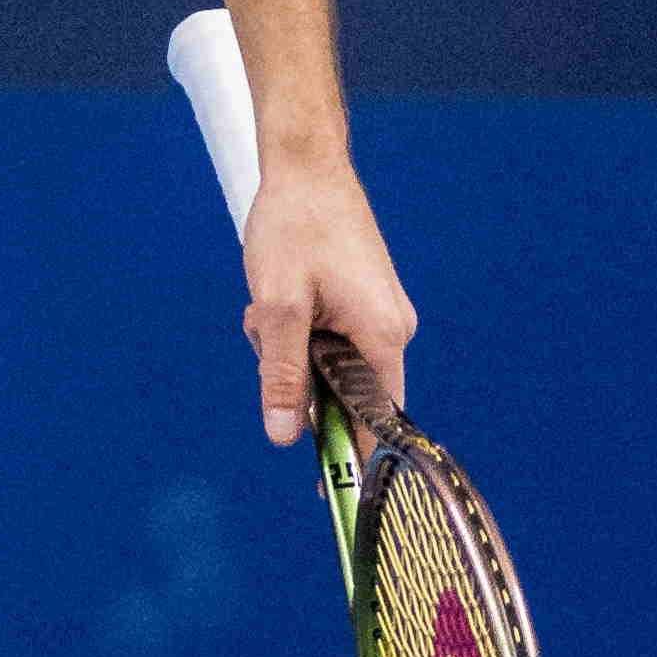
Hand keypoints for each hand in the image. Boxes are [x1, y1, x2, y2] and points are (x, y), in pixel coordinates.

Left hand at [246, 156, 416, 455]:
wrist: (305, 167)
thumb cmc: (293, 228)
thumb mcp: (276, 307)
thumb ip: (282, 374)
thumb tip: (285, 438)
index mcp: (383, 335)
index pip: (377, 418)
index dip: (352, 455)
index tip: (328, 489)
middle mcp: (392, 329)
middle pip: (345, 391)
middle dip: (297, 376)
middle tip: (265, 330)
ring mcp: (379, 314)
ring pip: (328, 364)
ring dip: (289, 348)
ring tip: (266, 305)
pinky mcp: (363, 302)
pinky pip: (328, 340)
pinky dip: (296, 329)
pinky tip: (275, 299)